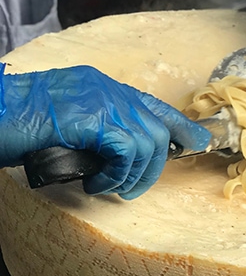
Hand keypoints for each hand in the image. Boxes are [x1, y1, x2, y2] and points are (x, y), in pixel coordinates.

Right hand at [0, 65, 210, 198]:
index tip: (198, 142)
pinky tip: (94, 183)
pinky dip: (115, 174)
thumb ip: (95, 129)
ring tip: (107, 188)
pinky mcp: (90, 118)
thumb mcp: (64, 122)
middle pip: (156, 128)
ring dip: (131, 175)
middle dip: (152, 165)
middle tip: (130, 188)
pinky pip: (125, 151)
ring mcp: (99, 101)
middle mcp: (106, 89)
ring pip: (145, 143)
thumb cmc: (17, 122)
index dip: (179, 125)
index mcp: (101, 87)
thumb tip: (119, 157)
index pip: (152, 105)